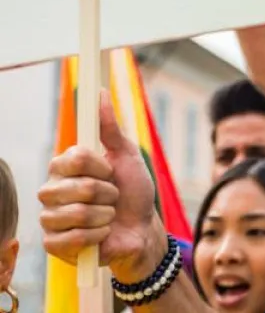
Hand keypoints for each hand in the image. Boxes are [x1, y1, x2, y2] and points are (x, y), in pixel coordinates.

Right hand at [38, 92, 162, 280]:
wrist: (141, 229)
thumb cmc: (133, 192)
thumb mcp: (127, 156)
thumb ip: (111, 127)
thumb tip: (100, 93)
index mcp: (65, 167)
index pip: (74, 157)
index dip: (100, 166)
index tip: (111, 171)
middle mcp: (52, 189)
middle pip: (76, 186)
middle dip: (107, 193)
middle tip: (113, 197)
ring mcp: (50, 217)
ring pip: (75, 213)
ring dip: (105, 216)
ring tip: (109, 216)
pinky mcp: (53, 244)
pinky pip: (70, 238)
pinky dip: (96, 235)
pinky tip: (102, 234)